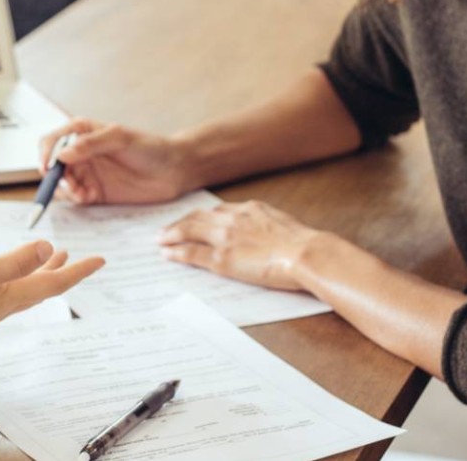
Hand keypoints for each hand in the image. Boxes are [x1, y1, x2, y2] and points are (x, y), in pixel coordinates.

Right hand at [0, 241, 104, 329]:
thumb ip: (13, 262)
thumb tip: (47, 246)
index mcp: (11, 296)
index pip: (54, 282)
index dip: (78, 271)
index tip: (101, 260)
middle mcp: (3, 303)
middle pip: (42, 286)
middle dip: (60, 271)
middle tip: (77, 258)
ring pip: (23, 287)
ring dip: (39, 271)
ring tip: (49, 257)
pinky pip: (4, 288)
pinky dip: (16, 275)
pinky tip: (6, 273)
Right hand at [38, 118, 192, 204]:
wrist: (175, 170)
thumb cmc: (151, 147)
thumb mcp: (121, 138)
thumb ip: (91, 143)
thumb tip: (62, 154)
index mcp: (83, 132)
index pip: (52, 140)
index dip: (45, 153)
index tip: (46, 167)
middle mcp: (81, 153)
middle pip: (53, 164)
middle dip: (54, 176)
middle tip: (66, 183)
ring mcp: (88, 173)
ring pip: (62, 183)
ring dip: (65, 189)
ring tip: (81, 192)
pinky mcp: (95, 192)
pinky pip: (75, 198)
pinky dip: (75, 199)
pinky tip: (87, 197)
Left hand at [157, 200, 321, 291]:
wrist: (306, 253)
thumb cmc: (302, 244)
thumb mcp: (282, 224)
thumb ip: (265, 225)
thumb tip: (264, 232)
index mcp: (249, 208)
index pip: (217, 211)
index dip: (201, 217)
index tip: (192, 220)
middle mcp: (232, 218)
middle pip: (197, 218)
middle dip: (179, 224)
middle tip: (166, 230)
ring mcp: (225, 238)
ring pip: (189, 232)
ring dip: (172, 235)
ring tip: (160, 240)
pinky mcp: (222, 258)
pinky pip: (192, 253)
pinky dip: (177, 253)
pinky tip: (168, 254)